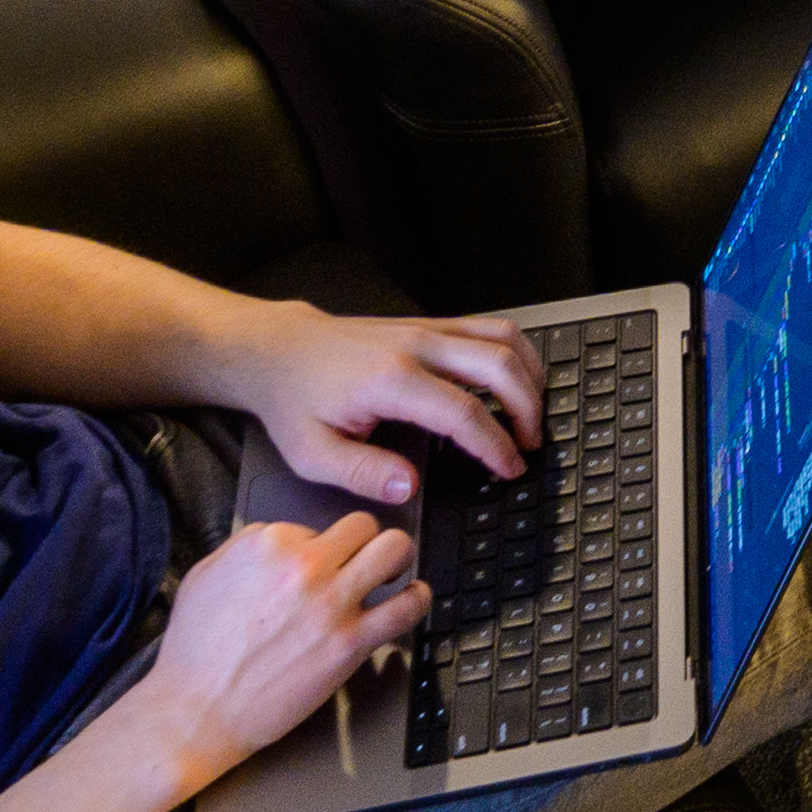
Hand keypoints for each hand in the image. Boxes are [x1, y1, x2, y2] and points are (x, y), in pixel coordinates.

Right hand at [130, 515, 424, 792]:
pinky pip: (406, 608)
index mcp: (267, 543)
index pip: (316, 523)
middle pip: (364, 525)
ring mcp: (331, 604)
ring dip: (399, 558)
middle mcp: (304, 566)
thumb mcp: (206, 575)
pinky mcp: (350, 643)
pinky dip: (417, 598)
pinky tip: (412, 597)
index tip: (317, 564)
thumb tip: (279, 537)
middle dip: (365, 541)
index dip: (318, 546)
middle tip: (365, 557)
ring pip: (394, 550)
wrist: (195, 712)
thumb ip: (246, 547)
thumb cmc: (194, 652)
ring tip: (394, 571)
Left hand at [229, 305, 539, 505]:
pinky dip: (516, 353)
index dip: (496, 445)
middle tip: (530, 444)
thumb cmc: (294, 401)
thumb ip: (363, 474)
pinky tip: (516, 381)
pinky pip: (491, 327)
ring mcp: (427, 328)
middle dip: (528, 408)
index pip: (464, 413)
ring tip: (532, 414)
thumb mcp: (312, 454)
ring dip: (530, 375)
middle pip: (500, 365)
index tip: (510, 468)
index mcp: (390, 380)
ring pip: (505, 337)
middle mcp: (416, 346)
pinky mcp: (430, 324)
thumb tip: (411, 488)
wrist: (280, 350)